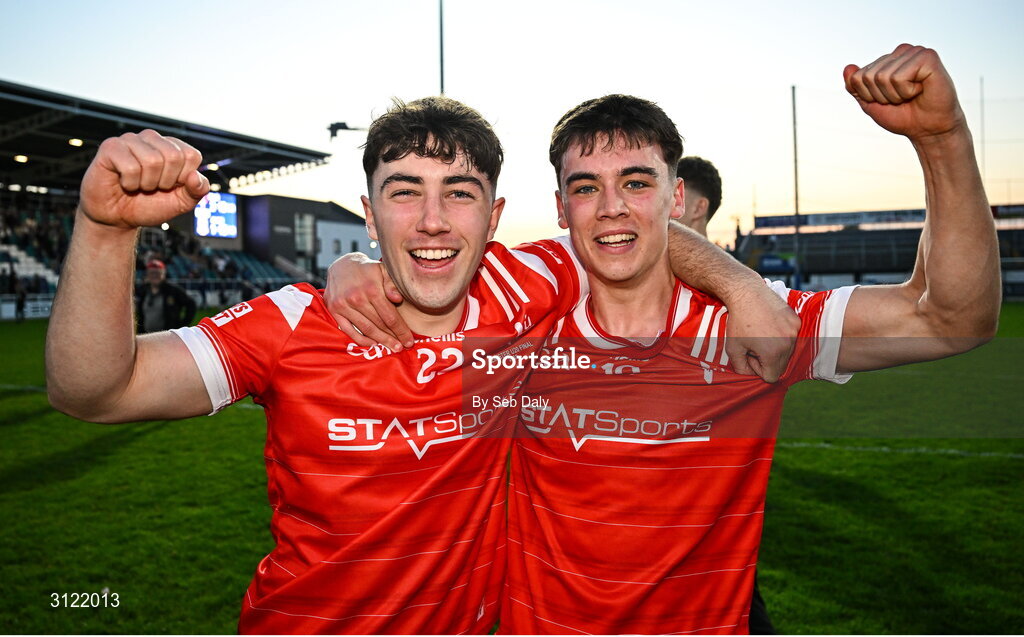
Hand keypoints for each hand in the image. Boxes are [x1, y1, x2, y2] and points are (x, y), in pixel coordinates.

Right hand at [79, 129, 208, 228]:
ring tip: (138, 185)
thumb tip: (196, 176)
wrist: (118, 218)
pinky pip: (130, 167)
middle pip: (174, 156)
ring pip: (152, 161)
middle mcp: (152, 138)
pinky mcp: (111, 147)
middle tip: (151, 187)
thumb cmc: (149, 206)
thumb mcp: (181, 202)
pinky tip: (124, 183)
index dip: (182, 179)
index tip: (169, 186)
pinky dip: (130, 183)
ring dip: (146, 183)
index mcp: (172, 147)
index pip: (192, 156)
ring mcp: (130, 140)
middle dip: (164, 182)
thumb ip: (197, 190)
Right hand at [323, 253, 412, 350]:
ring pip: (366, 329)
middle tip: (403, 347)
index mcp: (371, 288)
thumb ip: (392, 284)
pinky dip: (362, 340)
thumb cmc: (368, 270)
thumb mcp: (383, 270)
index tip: (409, 340)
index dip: (401, 330)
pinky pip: (349, 330)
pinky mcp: (333, 310)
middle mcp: (356, 298)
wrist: (342, 265)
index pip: (390, 316)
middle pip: (379, 324)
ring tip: (391, 347)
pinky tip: (373, 344)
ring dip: (380, 341)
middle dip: (393, 338)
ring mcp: (343, 305)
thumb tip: (397, 299)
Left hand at [723, 281, 799, 382]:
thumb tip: (751, 374)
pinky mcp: (796, 321)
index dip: (758, 369)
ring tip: (761, 334)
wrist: (747, 292)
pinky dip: (781, 335)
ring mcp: (795, 331)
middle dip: (766, 359)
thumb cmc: (738, 321)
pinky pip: (791, 337)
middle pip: (780, 366)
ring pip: (787, 352)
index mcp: (773, 354)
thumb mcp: (732, 349)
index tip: (749, 354)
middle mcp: (788, 344)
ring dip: (775, 348)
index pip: (771, 377)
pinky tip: (768, 325)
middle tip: (754, 343)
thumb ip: (741, 368)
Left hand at [843, 44, 965, 142]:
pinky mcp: (927, 57)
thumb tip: (848, 67)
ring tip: (912, 95)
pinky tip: (921, 90)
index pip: (857, 77)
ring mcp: (915, 52)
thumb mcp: (871, 103)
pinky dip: (907, 91)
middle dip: (882, 96)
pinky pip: (899, 78)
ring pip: (883, 77)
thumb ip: (855, 87)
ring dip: (895, 95)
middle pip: (868, 76)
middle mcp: (901, 52)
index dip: (869, 96)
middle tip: (902, 99)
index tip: (888, 100)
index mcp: (887, 59)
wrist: (928, 129)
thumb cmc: (903, 116)